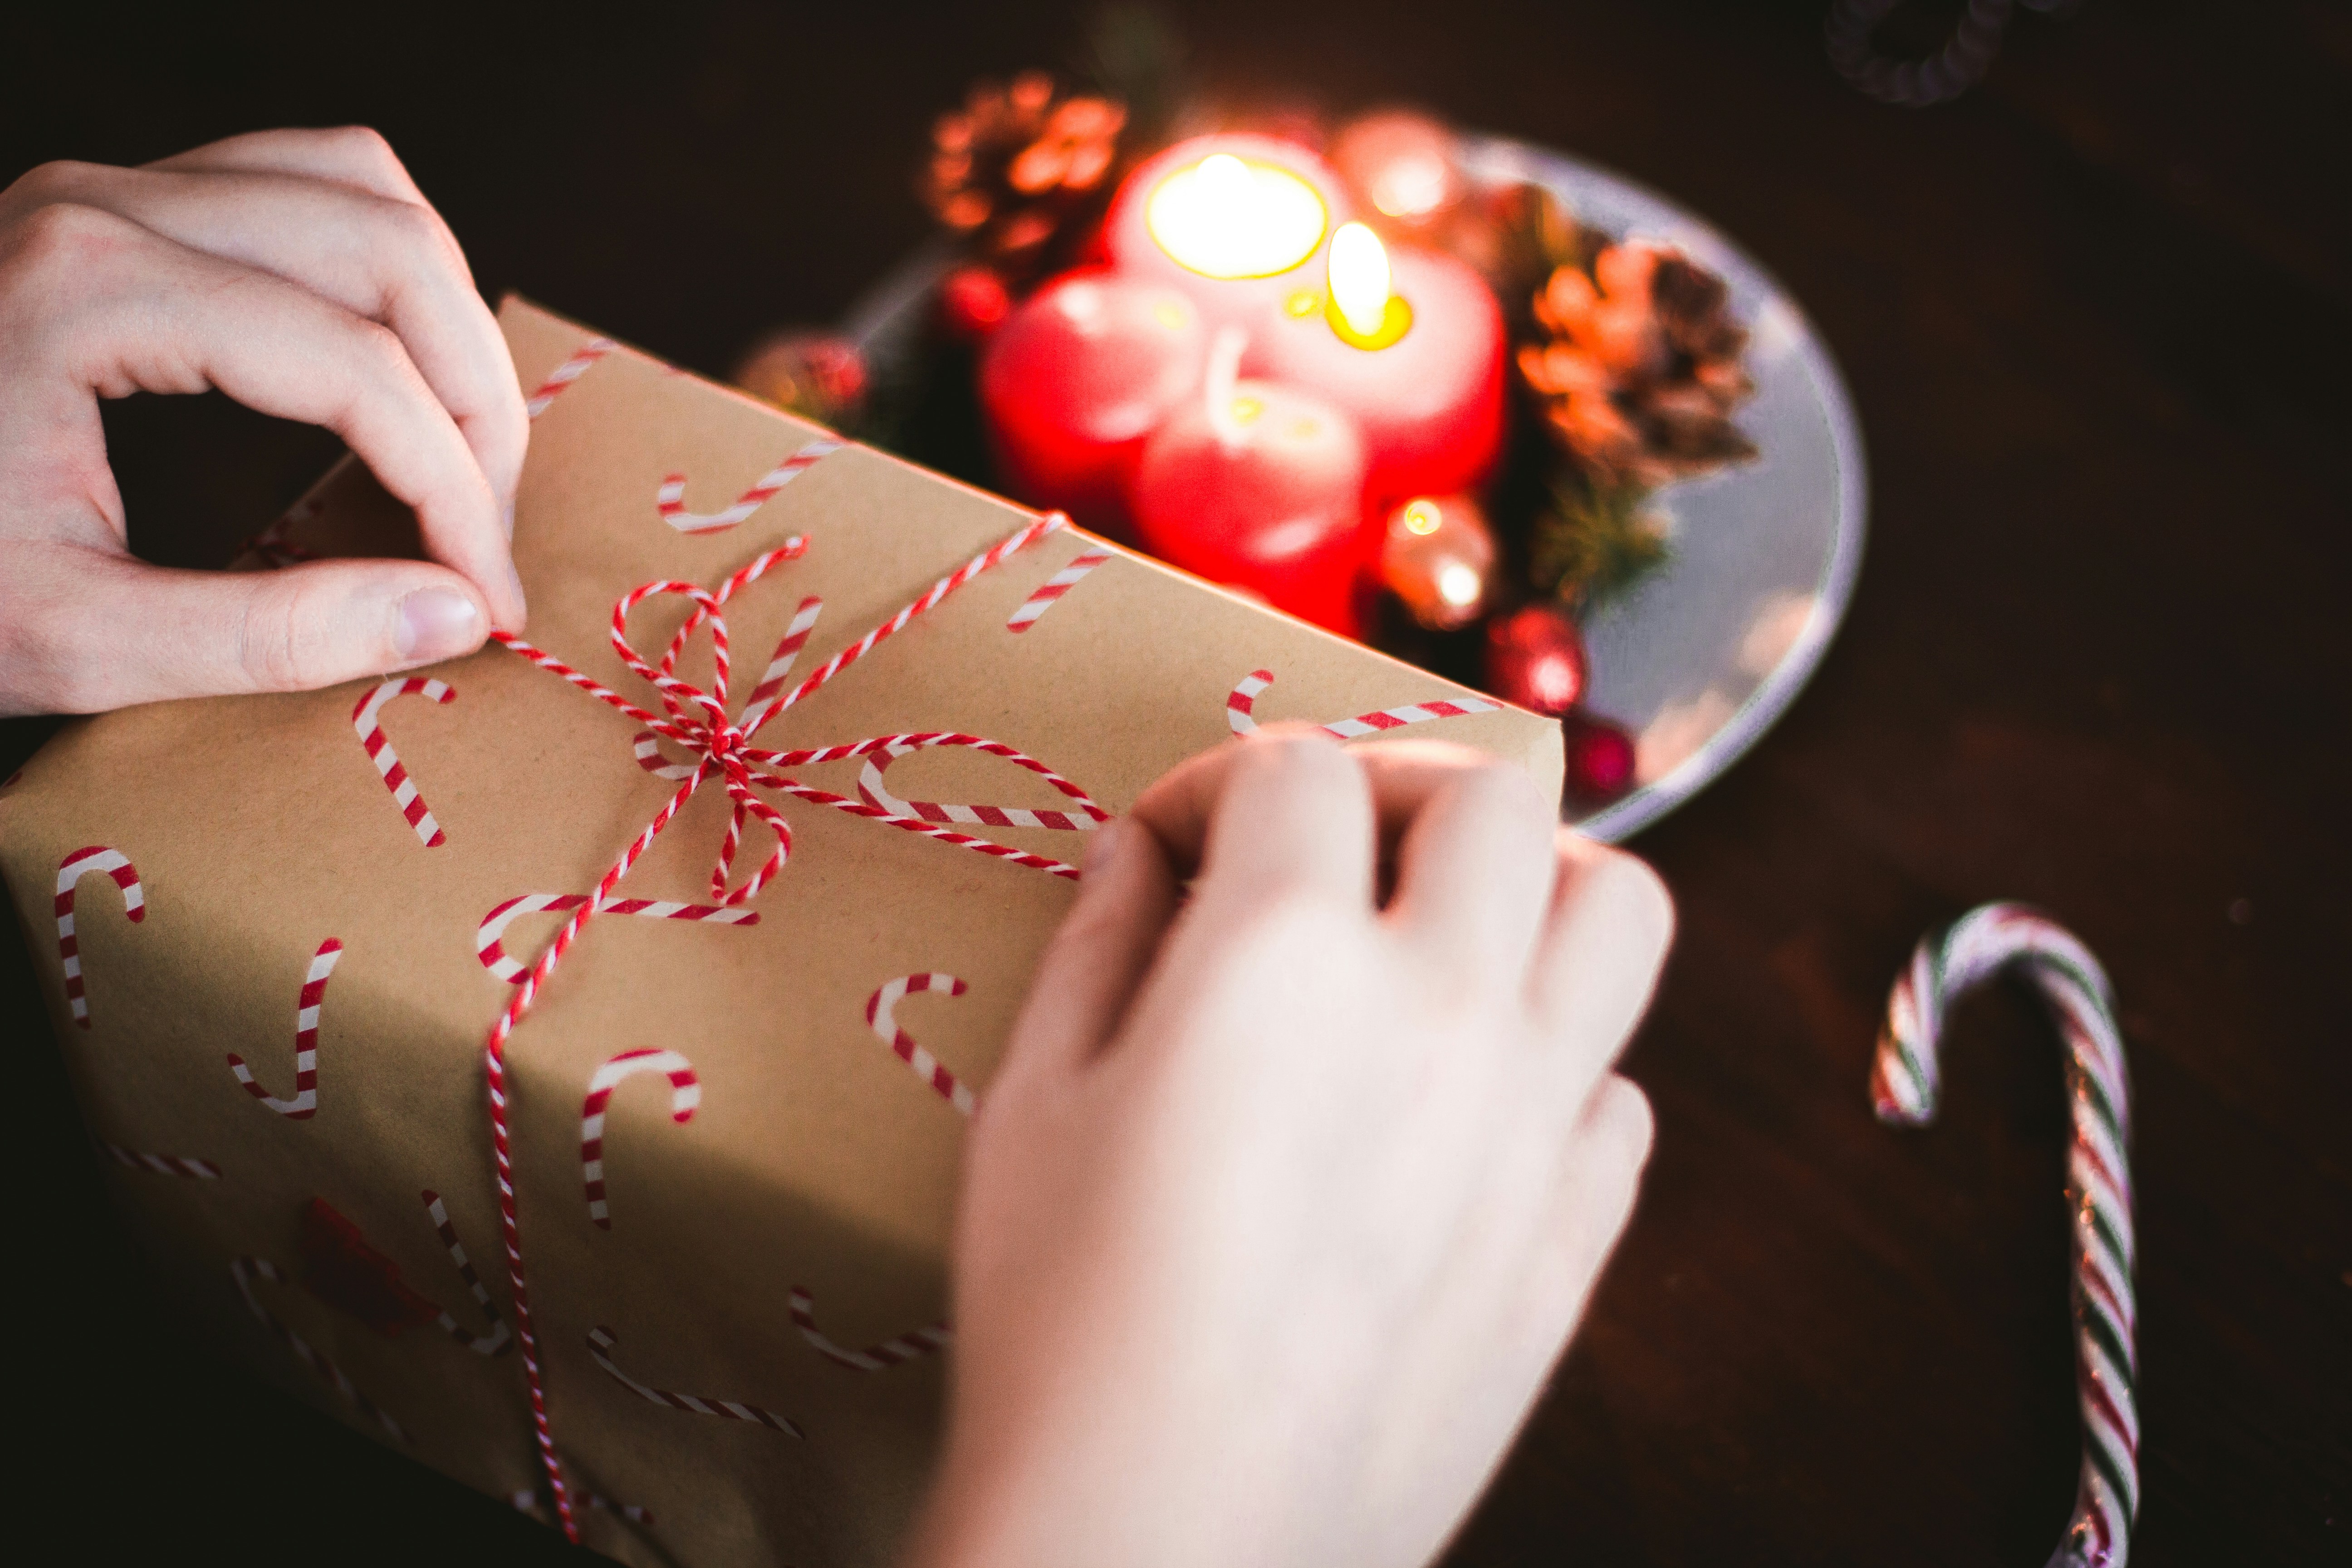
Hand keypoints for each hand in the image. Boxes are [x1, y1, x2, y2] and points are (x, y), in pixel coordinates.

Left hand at [0, 127, 526, 715]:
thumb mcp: (72, 636)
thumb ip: (268, 634)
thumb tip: (450, 614)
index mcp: (92, 292)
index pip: (356, 369)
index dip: (452, 493)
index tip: (483, 600)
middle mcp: (112, 205)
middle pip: (389, 252)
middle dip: (472, 404)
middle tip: (482, 532)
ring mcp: (119, 190)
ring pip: (367, 192)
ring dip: (444, 320)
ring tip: (460, 450)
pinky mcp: (131, 207)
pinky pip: (314, 186)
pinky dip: (388, 273)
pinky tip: (395, 373)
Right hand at [910, 730, 1673, 1567]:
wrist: (1167, 1543)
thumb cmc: (1068, 1324)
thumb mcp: (1035, 1104)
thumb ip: (1101, 944)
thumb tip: (1143, 857)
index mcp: (1286, 954)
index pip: (1295, 771)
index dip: (1217, 782)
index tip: (1175, 841)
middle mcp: (1441, 1010)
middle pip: (1494, 797)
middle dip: (1401, 782)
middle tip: (1331, 843)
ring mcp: (1531, 1126)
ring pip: (1619, 911)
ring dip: (1538, 889)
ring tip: (1449, 935)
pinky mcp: (1571, 1240)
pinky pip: (1620, 1096)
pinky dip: (1560, 1068)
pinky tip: (1472, 1106)